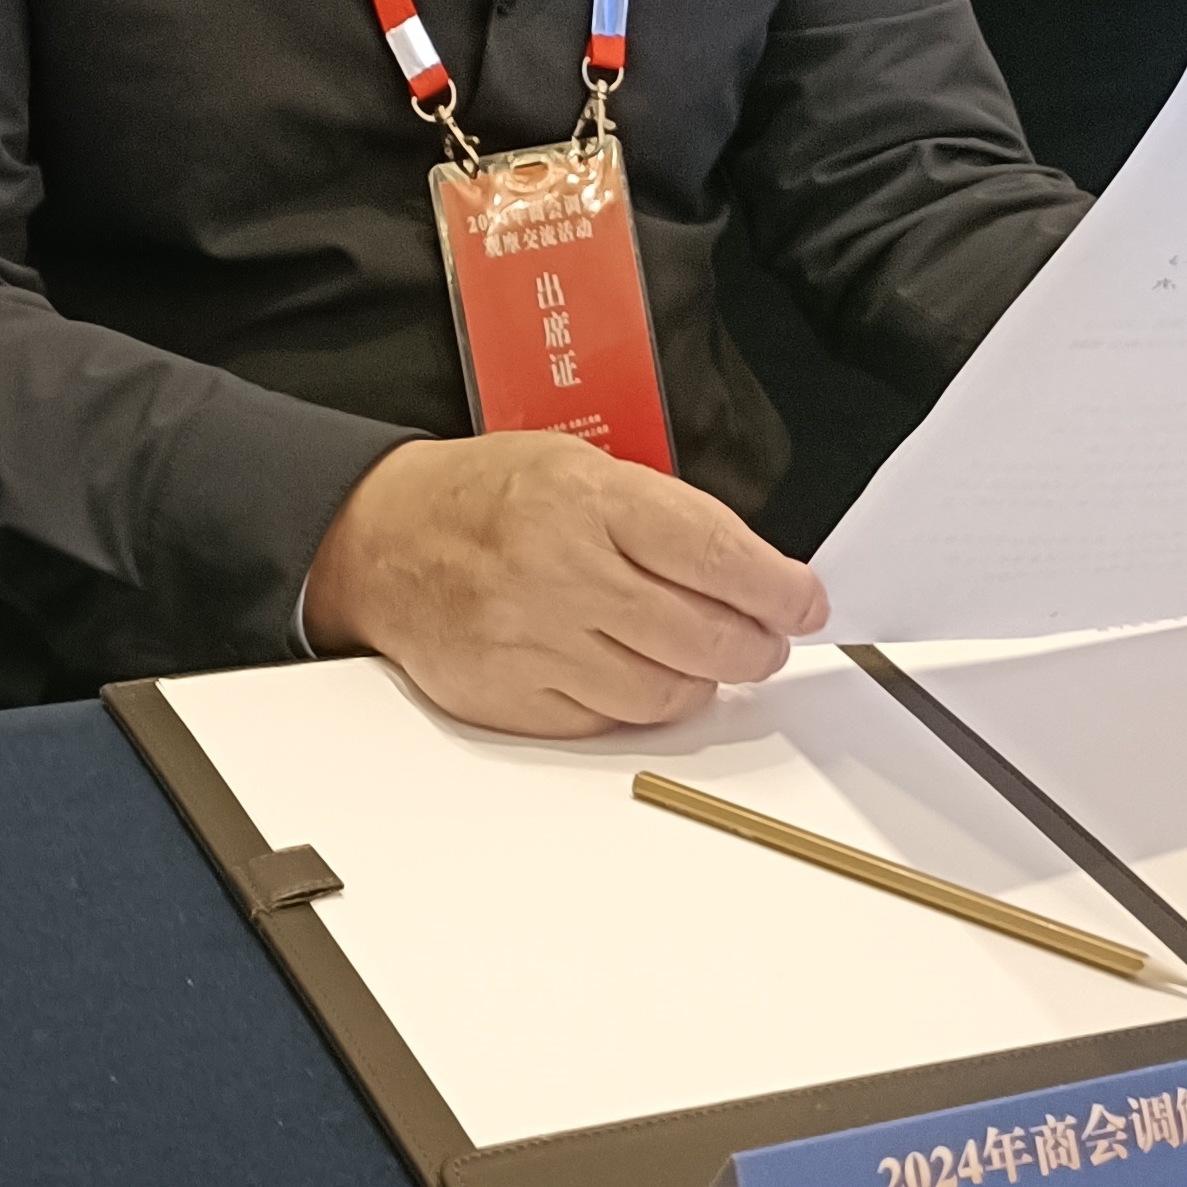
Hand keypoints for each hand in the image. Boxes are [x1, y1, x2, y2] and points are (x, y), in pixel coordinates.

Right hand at [301, 434, 828, 735]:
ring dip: (705, 682)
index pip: (712, 552)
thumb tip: (751, 572)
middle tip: (768, 638)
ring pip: (664, 692)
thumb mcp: (577, 465)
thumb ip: (660, 514)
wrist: (382, 540)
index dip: (776, 588)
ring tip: (709, 659)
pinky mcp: (513, 697)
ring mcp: (534, 641)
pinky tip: (644, 677)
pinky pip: (610, 722)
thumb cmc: (484, 498)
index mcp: (586, 499)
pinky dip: (643, 706)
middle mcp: (560, 570)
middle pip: (702, 634)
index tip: (804, 602)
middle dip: (756, 644)